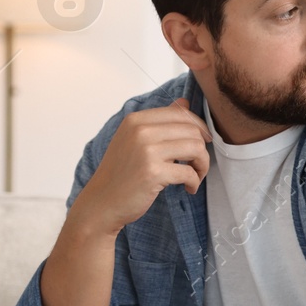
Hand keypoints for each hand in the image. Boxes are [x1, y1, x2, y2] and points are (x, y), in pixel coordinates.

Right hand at [70, 97, 210, 237]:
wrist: (102, 202)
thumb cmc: (122, 173)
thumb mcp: (135, 140)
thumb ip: (160, 122)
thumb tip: (185, 102)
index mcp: (136, 120)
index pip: (181, 113)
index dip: (199, 128)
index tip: (202, 143)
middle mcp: (140, 131)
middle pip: (192, 130)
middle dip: (202, 149)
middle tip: (197, 166)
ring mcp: (146, 151)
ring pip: (196, 148)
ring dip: (202, 165)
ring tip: (195, 176)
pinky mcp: (153, 173)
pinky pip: (190, 172)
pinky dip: (195, 182)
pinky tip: (189, 188)